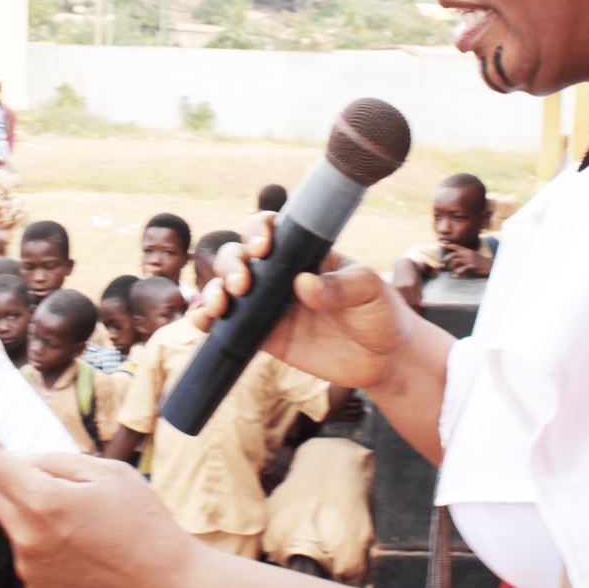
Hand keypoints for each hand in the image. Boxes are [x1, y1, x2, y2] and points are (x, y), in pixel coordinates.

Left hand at [0, 416, 193, 587]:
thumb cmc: (146, 525)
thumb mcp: (111, 473)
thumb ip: (59, 462)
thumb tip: (25, 462)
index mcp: (44, 503)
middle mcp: (28, 540)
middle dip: (12, 476)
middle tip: (47, 474)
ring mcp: (30, 571)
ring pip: (15, 526)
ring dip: (33, 514)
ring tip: (84, 523)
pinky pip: (29, 556)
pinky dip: (44, 545)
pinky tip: (83, 551)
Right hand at [194, 213, 420, 389]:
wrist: (384, 358)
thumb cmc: (380, 313)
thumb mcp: (370, 291)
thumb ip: (340, 286)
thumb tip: (304, 284)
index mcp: (302, 253)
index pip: (269, 229)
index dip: (257, 230)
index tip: (263, 247)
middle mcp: (279, 275)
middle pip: (238, 256)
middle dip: (231, 264)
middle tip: (242, 284)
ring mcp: (268, 305)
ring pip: (225, 288)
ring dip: (214, 291)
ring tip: (221, 305)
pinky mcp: (263, 336)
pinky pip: (228, 326)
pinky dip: (208, 321)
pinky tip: (204, 323)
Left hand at [440, 244, 492, 279]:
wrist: (492, 266)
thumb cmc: (482, 262)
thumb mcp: (474, 256)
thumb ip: (466, 255)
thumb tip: (457, 257)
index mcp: (468, 251)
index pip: (457, 246)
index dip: (449, 245)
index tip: (441, 244)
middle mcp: (468, 254)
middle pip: (454, 254)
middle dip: (446, 259)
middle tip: (442, 265)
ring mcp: (471, 260)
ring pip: (456, 262)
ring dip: (452, 268)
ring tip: (451, 274)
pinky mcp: (473, 267)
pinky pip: (463, 270)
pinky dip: (458, 274)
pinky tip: (457, 277)